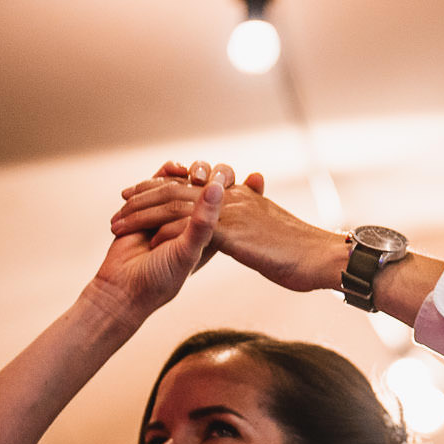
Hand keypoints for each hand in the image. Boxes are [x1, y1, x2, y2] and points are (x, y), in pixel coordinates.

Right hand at [83, 160, 231, 328]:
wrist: (122, 287)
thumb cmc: (159, 278)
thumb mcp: (187, 252)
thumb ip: (203, 222)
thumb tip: (216, 188)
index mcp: (211, 234)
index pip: (228, 204)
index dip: (235, 188)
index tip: (242, 180)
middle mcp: (192, 222)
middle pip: (205, 187)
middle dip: (206, 174)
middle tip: (204, 174)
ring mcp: (170, 214)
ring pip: (180, 183)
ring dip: (181, 176)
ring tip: (188, 173)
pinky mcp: (147, 208)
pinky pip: (157, 184)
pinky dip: (160, 176)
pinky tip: (169, 171)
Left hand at [111, 163, 346, 295]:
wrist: (322, 259)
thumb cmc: (305, 254)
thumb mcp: (276, 233)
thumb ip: (258, 225)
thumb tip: (249, 232)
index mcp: (243, 198)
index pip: (197, 184)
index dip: (169, 185)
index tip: (147, 190)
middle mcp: (233, 198)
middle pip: (179, 187)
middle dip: (147, 193)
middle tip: (123, 199)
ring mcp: (231, 212)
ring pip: (175, 203)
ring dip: (144, 212)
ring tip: (120, 221)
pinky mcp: (230, 231)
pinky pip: (188, 225)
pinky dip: (163, 230)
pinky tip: (145, 239)